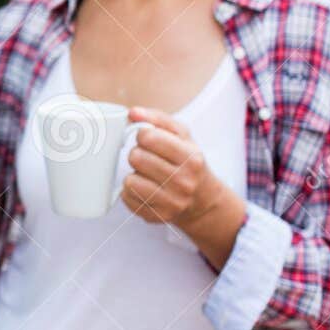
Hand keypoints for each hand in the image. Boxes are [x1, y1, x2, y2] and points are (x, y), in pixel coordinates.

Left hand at [121, 107, 227, 227]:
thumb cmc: (188, 162)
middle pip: (136, 157)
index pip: (149, 137)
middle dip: (137, 154)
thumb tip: (133, 112)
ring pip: (129, 180)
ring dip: (133, 174)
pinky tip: (144, 188)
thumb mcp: (182, 135)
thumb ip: (157, 119)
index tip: (147, 139)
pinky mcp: (156, 216)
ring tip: (146, 174)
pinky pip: (127, 198)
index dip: (142, 135)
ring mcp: (171, 203)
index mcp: (191, 158)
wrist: (203, 199)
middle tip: (148, 158)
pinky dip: (130, 191)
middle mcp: (184, 182)